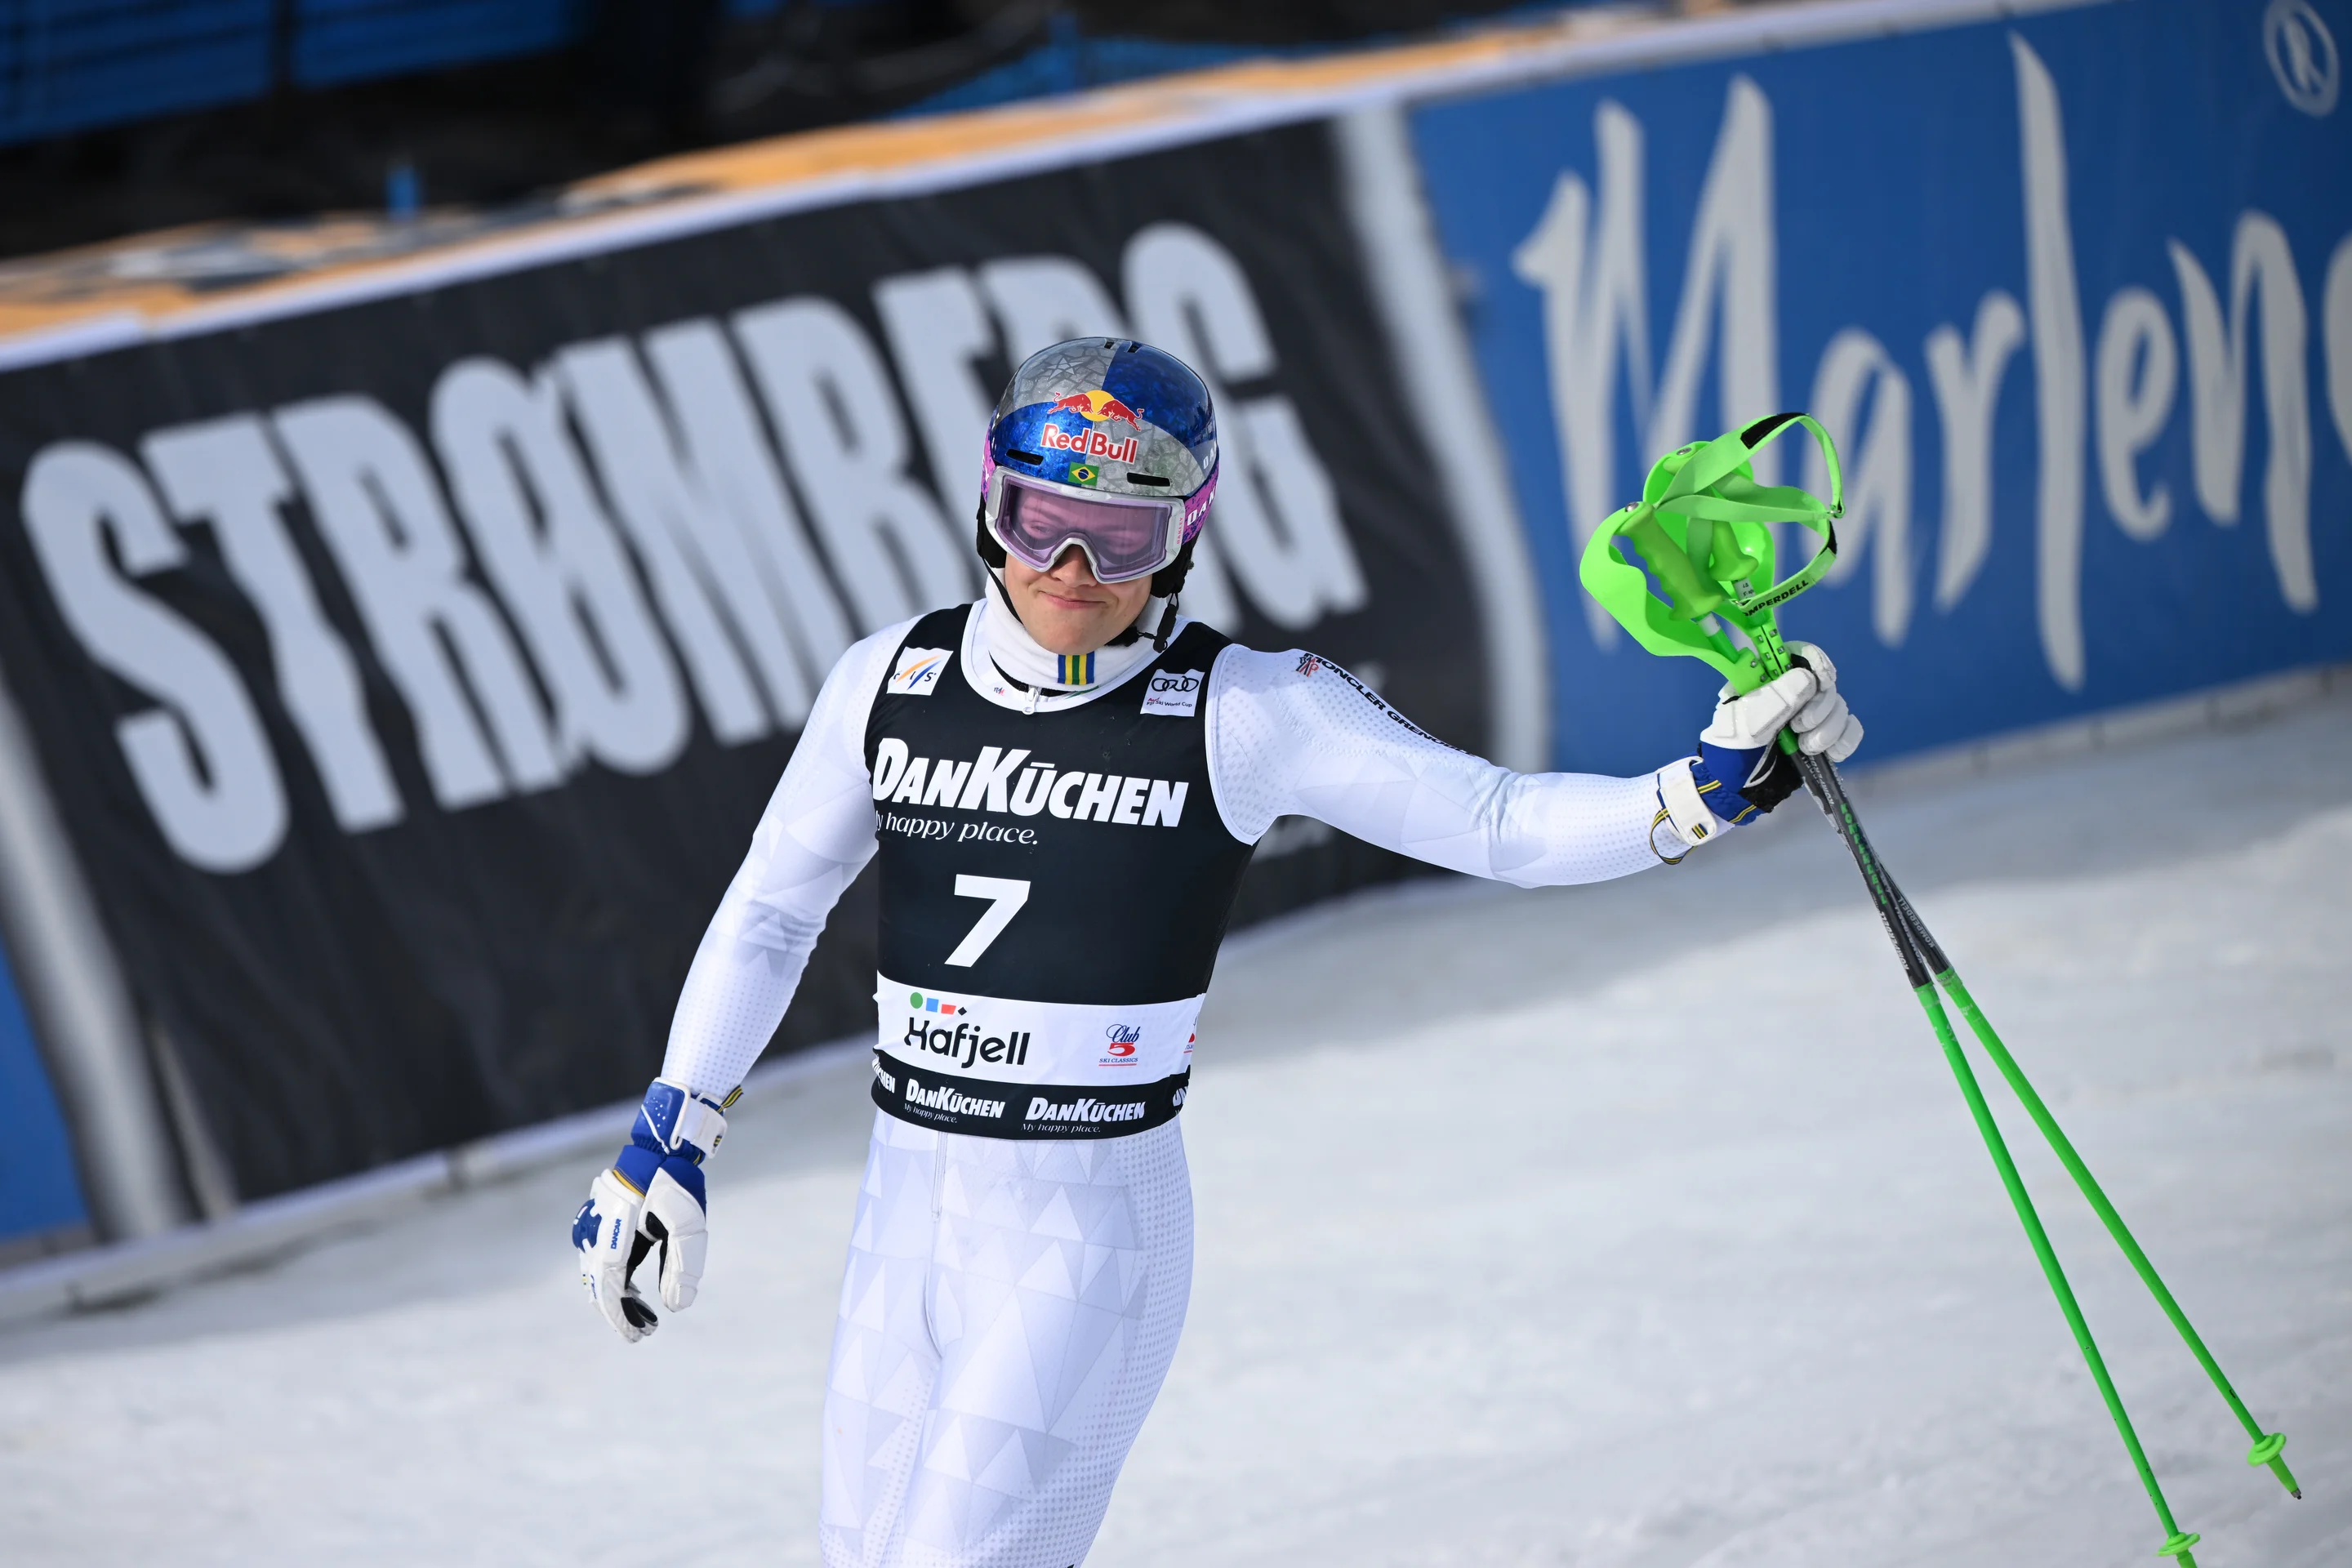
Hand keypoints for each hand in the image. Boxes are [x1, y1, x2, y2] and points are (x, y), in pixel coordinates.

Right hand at [571, 1078, 733, 1342]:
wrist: (662, 1144)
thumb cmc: (677, 1182)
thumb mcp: (690, 1224)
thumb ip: (683, 1265)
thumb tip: (678, 1307)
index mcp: (615, 1234)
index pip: (611, 1288)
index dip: (621, 1318)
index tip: (637, 1337)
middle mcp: (598, 1231)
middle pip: (600, 1285)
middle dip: (620, 1313)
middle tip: (645, 1331)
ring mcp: (596, 1224)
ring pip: (597, 1273)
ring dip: (618, 1297)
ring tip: (646, 1315)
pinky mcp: (601, 1220)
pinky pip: (599, 1257)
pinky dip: (615, 1278)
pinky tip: (634, 1290)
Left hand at [1656, 643, 1863, 846]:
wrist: (1736, 791)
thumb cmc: (1732, 753)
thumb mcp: (1746, 724)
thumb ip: (1775, 700)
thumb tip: (1809, 679)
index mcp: (1767, 681)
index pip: (1800, 655)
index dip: (1816, 662)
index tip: (1822, 680)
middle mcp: (1791, 694)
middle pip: (1826, 684)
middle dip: (1820, 708)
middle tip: (1798, 728)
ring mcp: (1809, 717)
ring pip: (1840, 708)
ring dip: (1829, 729)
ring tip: (1806, 748)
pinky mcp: (1822, 739)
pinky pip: (1849, 730)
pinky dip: (1846, 740)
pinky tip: (1831, 754)